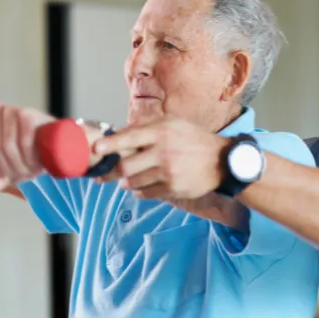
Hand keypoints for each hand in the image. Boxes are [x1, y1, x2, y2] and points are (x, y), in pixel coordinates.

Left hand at [0, 104, 54, 191]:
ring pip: (7, 145)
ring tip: (31, 168)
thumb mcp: (9, 172)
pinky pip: (24, 140)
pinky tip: (36, 162)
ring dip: (20, 164)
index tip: (5, 174)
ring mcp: (13, 111)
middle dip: (7, 168)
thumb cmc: (29, 156)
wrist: (57, 144)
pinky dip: (29, 155)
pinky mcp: (30, 114)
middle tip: (22, 173)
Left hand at [93, 117, 228, 199]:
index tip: (96, 148)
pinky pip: (145, 194)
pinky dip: (139, 191)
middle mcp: (164, 152)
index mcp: (162, 132)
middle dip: (113, 171)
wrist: (222, 161)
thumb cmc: (193, 139)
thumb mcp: (173, 123)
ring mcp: (169, 173)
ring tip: (128, 178)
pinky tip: (142, 185)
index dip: (110, 144)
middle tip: (106, 173)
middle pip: (126, 166)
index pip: (129, 137)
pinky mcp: (173, 189)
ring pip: (133, 182)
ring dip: (126, 182)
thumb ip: (146, 126)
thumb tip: (119, 133)